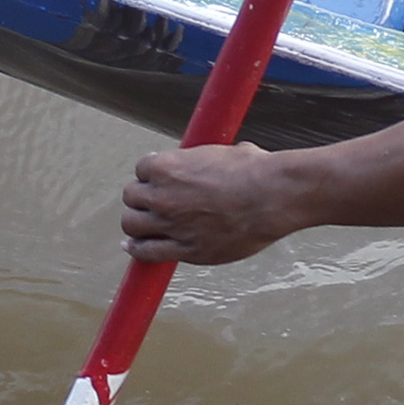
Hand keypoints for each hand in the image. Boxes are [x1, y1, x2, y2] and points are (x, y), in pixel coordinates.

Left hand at [121, 143, 304, 265]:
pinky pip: (148, 252)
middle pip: (130, 197)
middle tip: (150, 202)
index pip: (141, 168)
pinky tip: (134, 248)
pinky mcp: (185, 250)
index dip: (151, 174)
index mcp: (168, 166)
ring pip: (132, 225)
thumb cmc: (254, 171)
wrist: (273, 197)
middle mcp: (162, 195)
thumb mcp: (224, 152)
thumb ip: (205, 160)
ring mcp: (171, 224)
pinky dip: (138, 250)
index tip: (158, 179)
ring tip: (143, 225)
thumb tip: (213, 161)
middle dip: (140, 199)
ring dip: (136, 224)